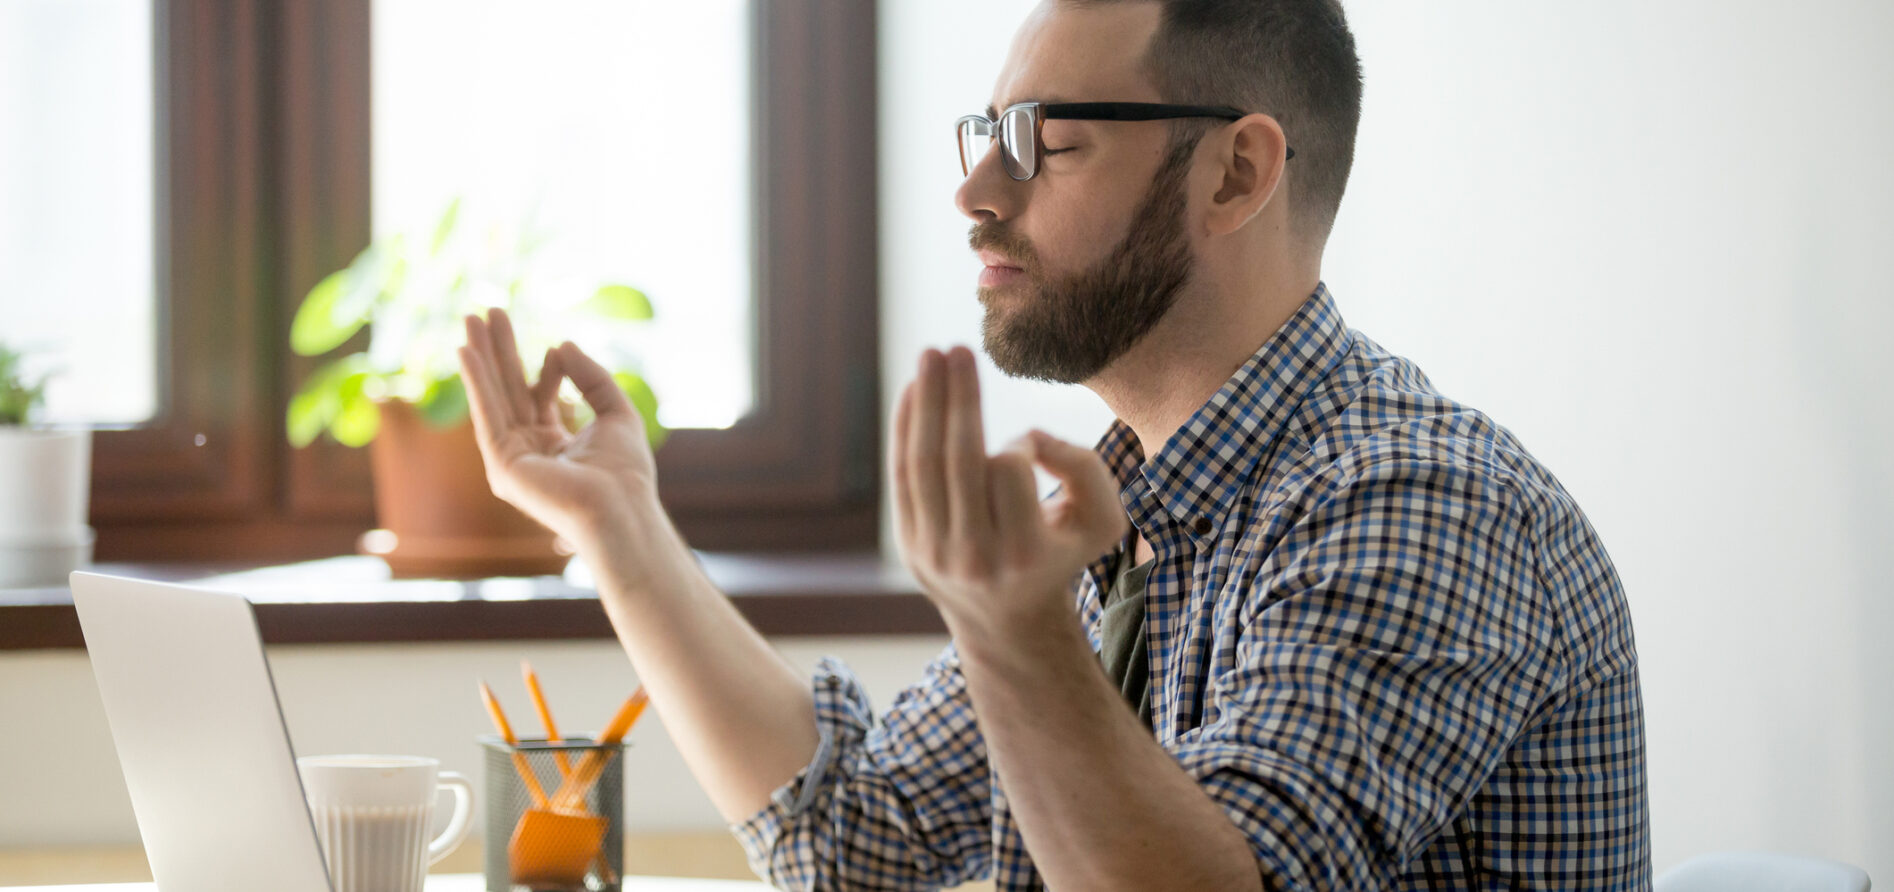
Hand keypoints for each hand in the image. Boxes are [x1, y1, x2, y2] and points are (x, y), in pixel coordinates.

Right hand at [457, 308, 659, 555]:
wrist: (621, 506)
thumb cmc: (625, 471)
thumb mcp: (616, 411)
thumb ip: (591, 377)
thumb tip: (561, 344)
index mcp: (555, 445)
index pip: (540, 398)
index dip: (548, 370)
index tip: (556, 348)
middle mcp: (529, 451)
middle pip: (509, 391)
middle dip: (498, 351)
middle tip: (486, 313)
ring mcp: (512, 459)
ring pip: (494, 398)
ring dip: (481, 357)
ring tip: (471, 318)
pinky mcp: (501, 465)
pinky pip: (485, 416)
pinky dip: (476, 383)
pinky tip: (466, 353)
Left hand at [891, 346, 1127, 638]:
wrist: (1008, 616)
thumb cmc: (1060, 551)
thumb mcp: (1100, 519)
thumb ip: (1084, 468)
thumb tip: (1027, 438)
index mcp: (1023, 554)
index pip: (1009, 471)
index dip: (1021, 443)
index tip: (1033, 446)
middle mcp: (973, 557)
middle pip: (957, 461)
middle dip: (957, 397)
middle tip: (958, 348)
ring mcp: (934, 552)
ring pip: (922, 464)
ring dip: (925, 402)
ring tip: (932, 355)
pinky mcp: (909, 543)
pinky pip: (903, 476)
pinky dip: (905, 428)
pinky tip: (915, 390)